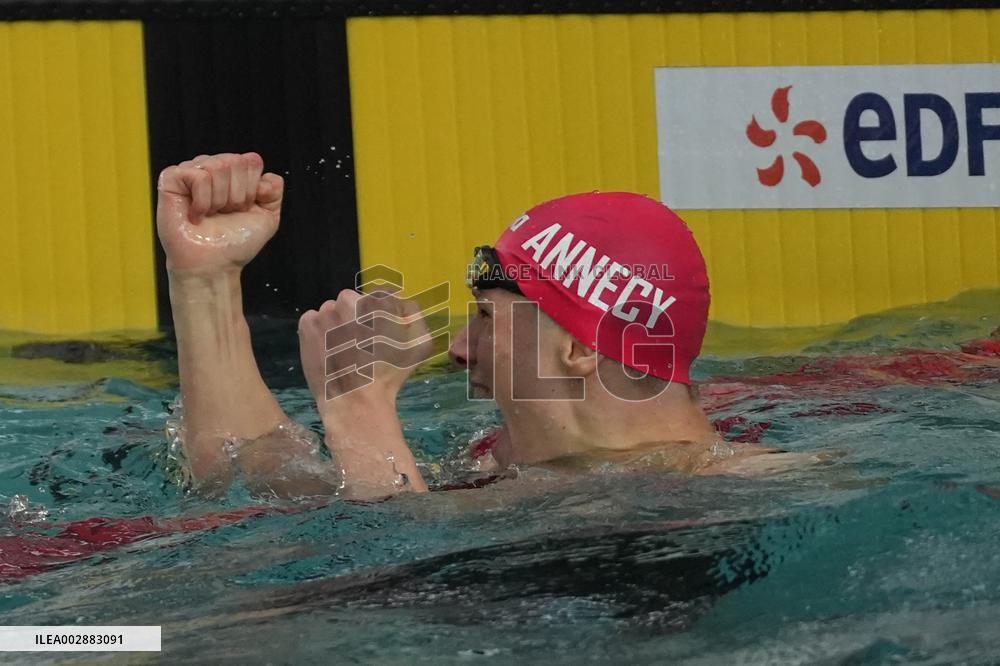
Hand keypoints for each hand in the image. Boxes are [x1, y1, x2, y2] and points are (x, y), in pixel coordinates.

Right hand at [156, 152, 282, 273]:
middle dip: (237, 195)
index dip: (253, 189)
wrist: (214, 265)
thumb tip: (263, 177)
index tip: (244, 209)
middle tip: (225, 213)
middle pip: (236, 161)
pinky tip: (197, 215)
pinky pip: (198, 175)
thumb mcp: (268, 217)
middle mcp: (212, 168)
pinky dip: (203, 200)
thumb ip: (274, 190)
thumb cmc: (236, 243)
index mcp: (233, 173)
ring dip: (220, 200)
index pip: (252, 160)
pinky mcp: (171, 179)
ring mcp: (191, 171)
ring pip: (218, 166)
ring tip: (211, 214)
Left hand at [298, 289, 438, 411]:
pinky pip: (313, 319)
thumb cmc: (390, 375)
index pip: (378, 297)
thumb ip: (414, 316)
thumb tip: (404, 304)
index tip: (378, 332)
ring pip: (331, 312)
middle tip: (359, 342)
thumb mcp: (419, 345)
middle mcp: (350, 300)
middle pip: (352, 302)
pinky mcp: (308, 324)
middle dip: (356, 318)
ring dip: (336, 324)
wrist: (355, 400)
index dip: (379, 315)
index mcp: (377, 301)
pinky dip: (318, 330)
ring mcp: (326, 312)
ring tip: (342, 349)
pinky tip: (327, 349)